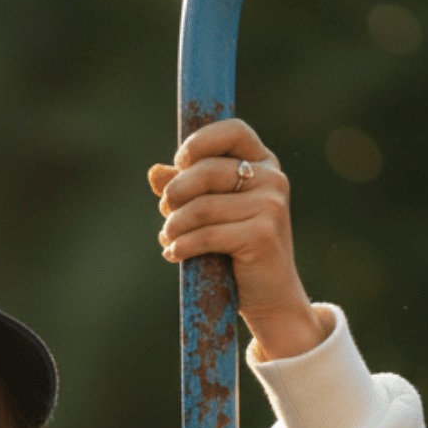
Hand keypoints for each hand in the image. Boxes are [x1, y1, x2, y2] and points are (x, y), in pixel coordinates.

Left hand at [148, 117, 325, 360]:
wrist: (271, 296)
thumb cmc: (238, 250)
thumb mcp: (213, 213)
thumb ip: (187, 189)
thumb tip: (154, 172)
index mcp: (263, 164)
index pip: (233, 130)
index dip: (199, 142)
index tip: (179, 163)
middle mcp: (273, 179)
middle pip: (207, 170)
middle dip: (175, 193)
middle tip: (165, 212)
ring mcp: (271, 206)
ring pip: (201, 206)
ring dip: (174, 225)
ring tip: (169, 238)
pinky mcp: (262, 234)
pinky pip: (206, 234)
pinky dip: (182, 246)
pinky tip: (174, 254)